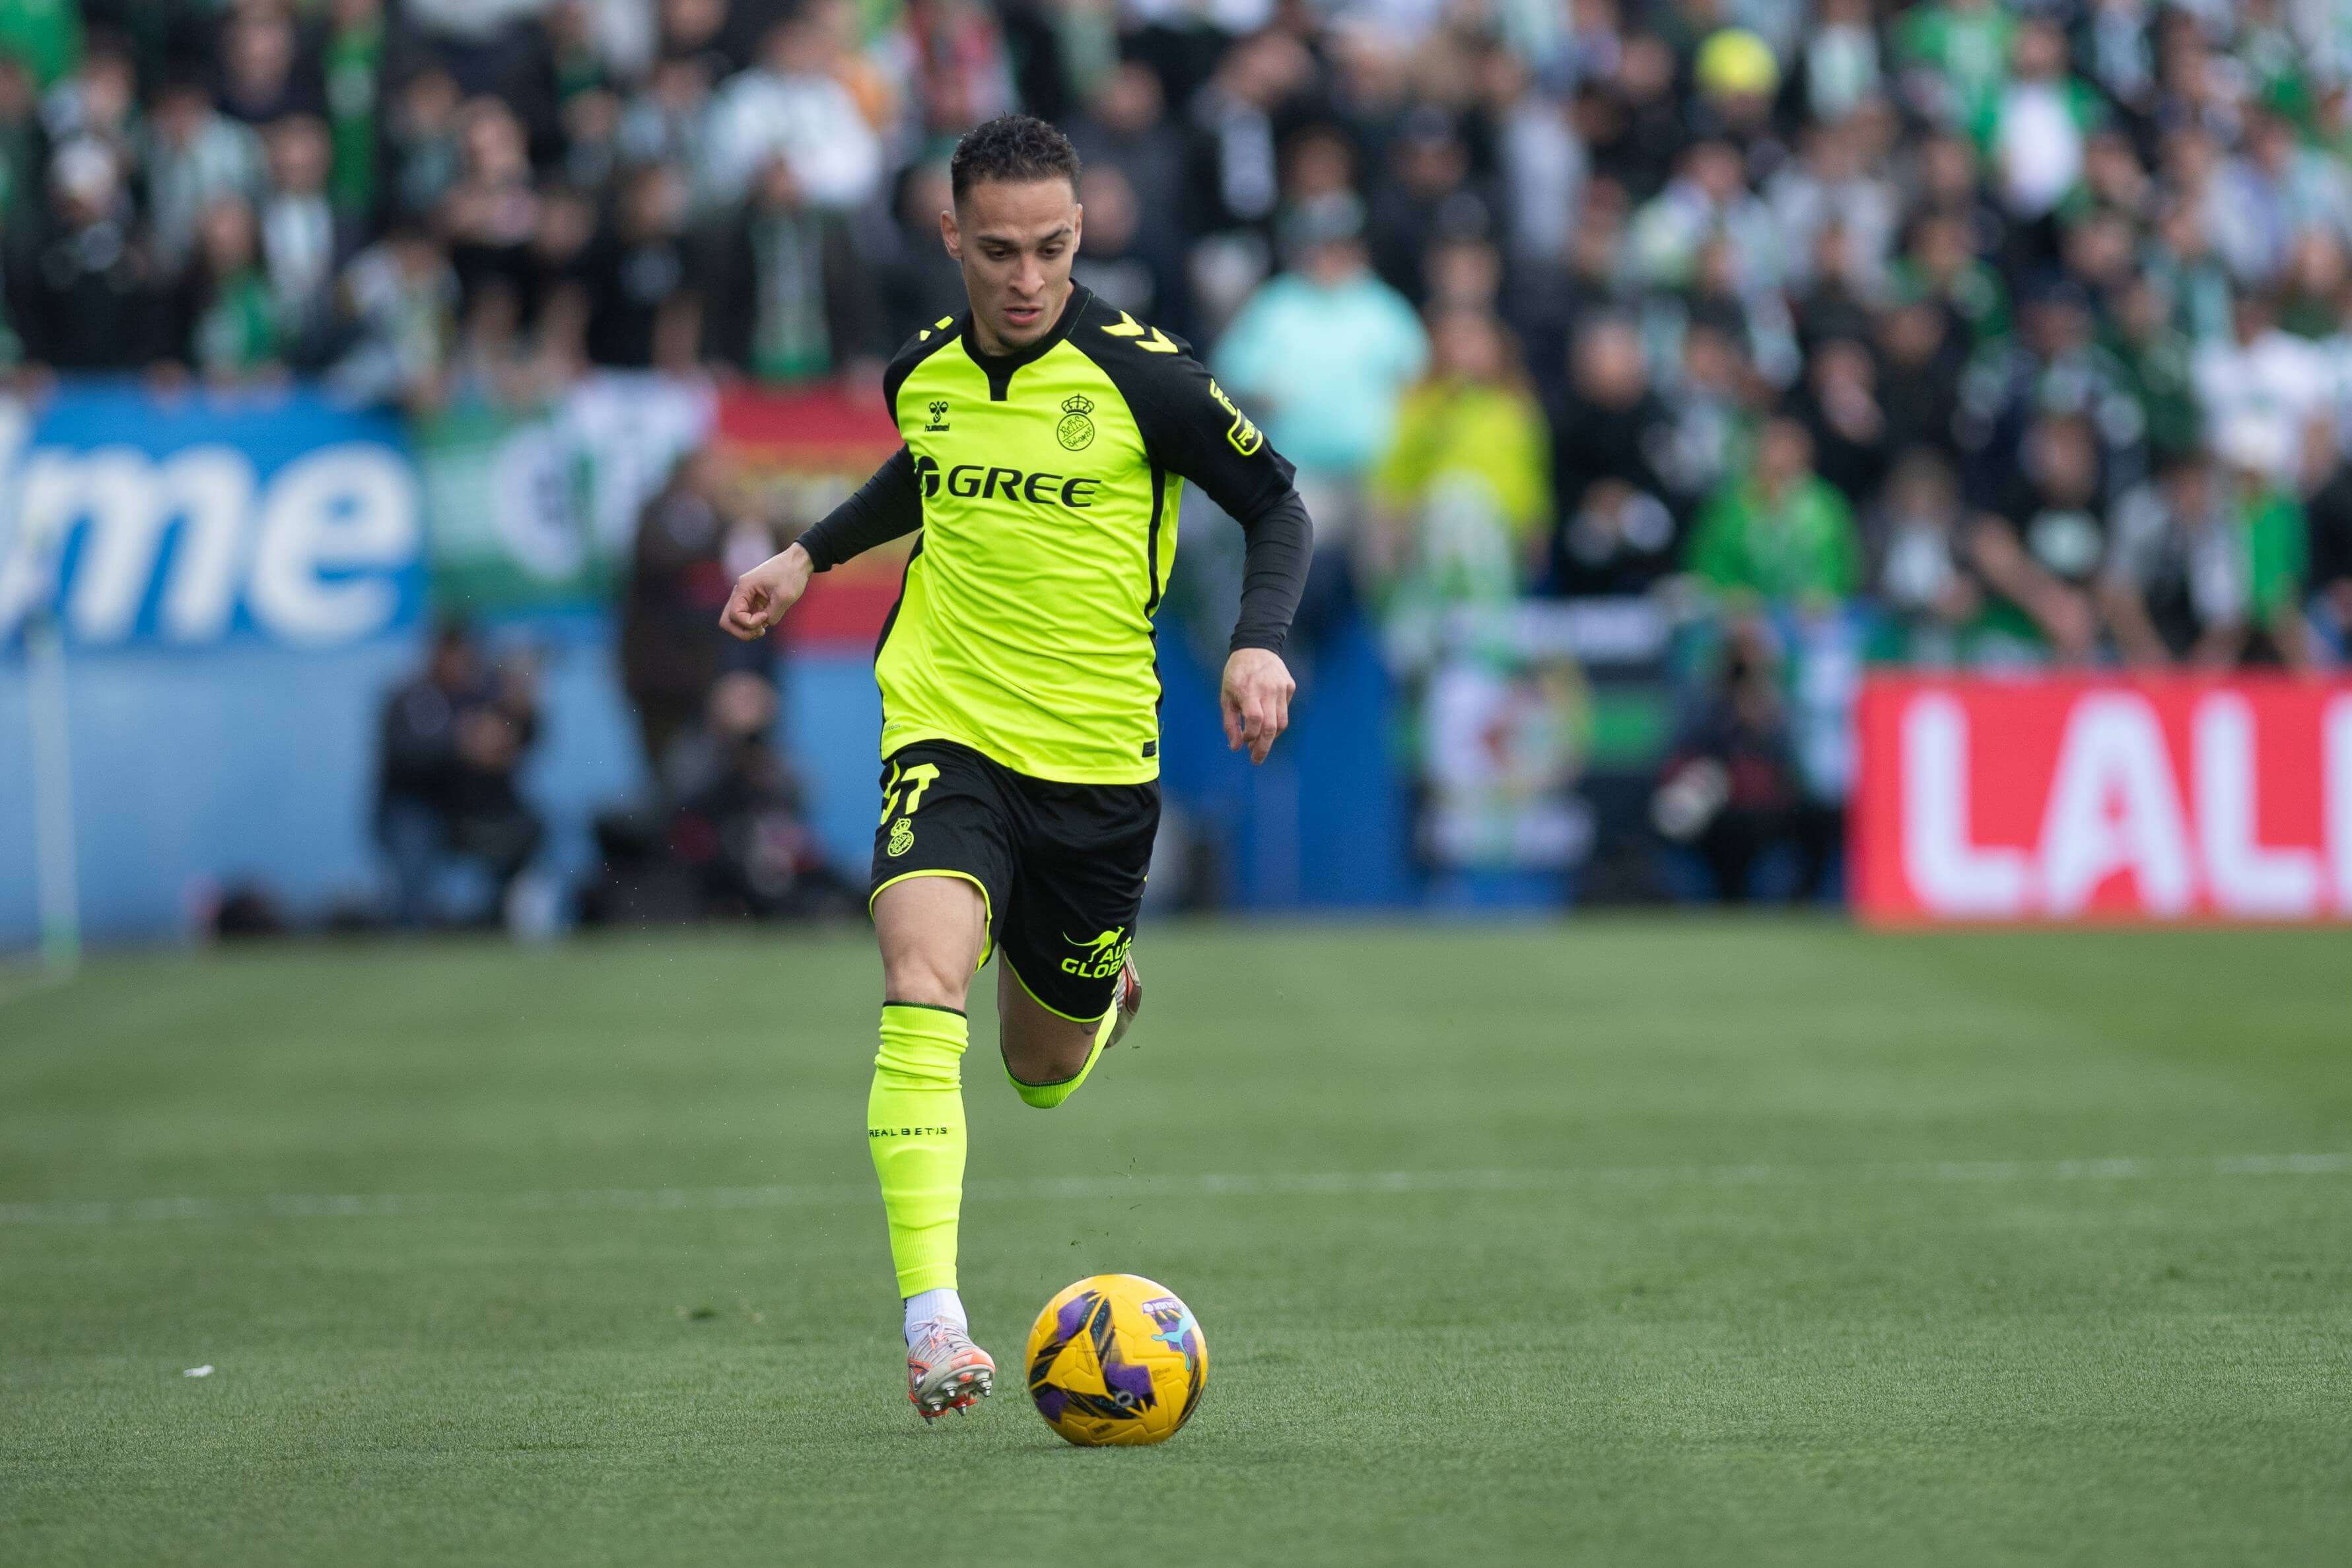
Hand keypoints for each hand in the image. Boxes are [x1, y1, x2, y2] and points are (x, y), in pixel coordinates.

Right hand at [720, 543, 812, 639]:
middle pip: (727, 620)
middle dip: (742, 631)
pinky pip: (745, 618)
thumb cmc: (791, 575)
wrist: (798, 562)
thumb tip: (765, 624)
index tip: (765, 616)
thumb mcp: (785, 597)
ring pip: (734, 621)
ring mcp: (746, 597)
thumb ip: (773, 615)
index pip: (735, 615)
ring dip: (746, 630)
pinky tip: (766, 623)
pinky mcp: (753, 601)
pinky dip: (753, 625)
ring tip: (762, 629)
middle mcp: (741, 592)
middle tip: (760, 630)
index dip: (749, 623)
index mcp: (744, 587)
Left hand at [1220, 647, 1294, 763]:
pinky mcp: (1290, 687)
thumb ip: (1230, 722)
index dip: (1250, 735)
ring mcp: (1281, 688)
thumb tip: (1235, 747)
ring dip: (1271, 737)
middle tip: (1256, 759)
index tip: (1244, 743)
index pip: (1255, 719)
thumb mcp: (1226, 696)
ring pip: (1282, 722)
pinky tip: (1267, 720)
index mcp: (1249, 690)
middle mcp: (1267, 690)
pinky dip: (1276, 721)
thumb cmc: (1236, 673)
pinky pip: (1284, 710)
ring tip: (1261, 743)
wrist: (1256, 647)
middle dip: (1264, 747)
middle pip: (1271, 726)